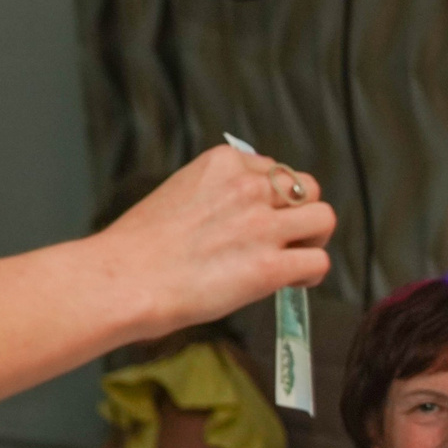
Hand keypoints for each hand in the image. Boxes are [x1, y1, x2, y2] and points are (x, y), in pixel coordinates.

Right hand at [87, 144, 336, 333]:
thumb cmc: (140, 247)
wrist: (122, 278)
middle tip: (286, 239)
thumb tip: (244, 213)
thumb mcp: (180, 193)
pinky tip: (290, 282)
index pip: (274, 170)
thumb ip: (218, 195)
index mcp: (224, 164)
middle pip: (308, 188)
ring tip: (293, 259)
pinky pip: (320, 260)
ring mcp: (262, 225)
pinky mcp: (270, 265)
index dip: (273, 198)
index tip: (260, 218)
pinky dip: (312, 273)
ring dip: (314, 239)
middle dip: (301, 213)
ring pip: (324, 218)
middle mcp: (248, 187)